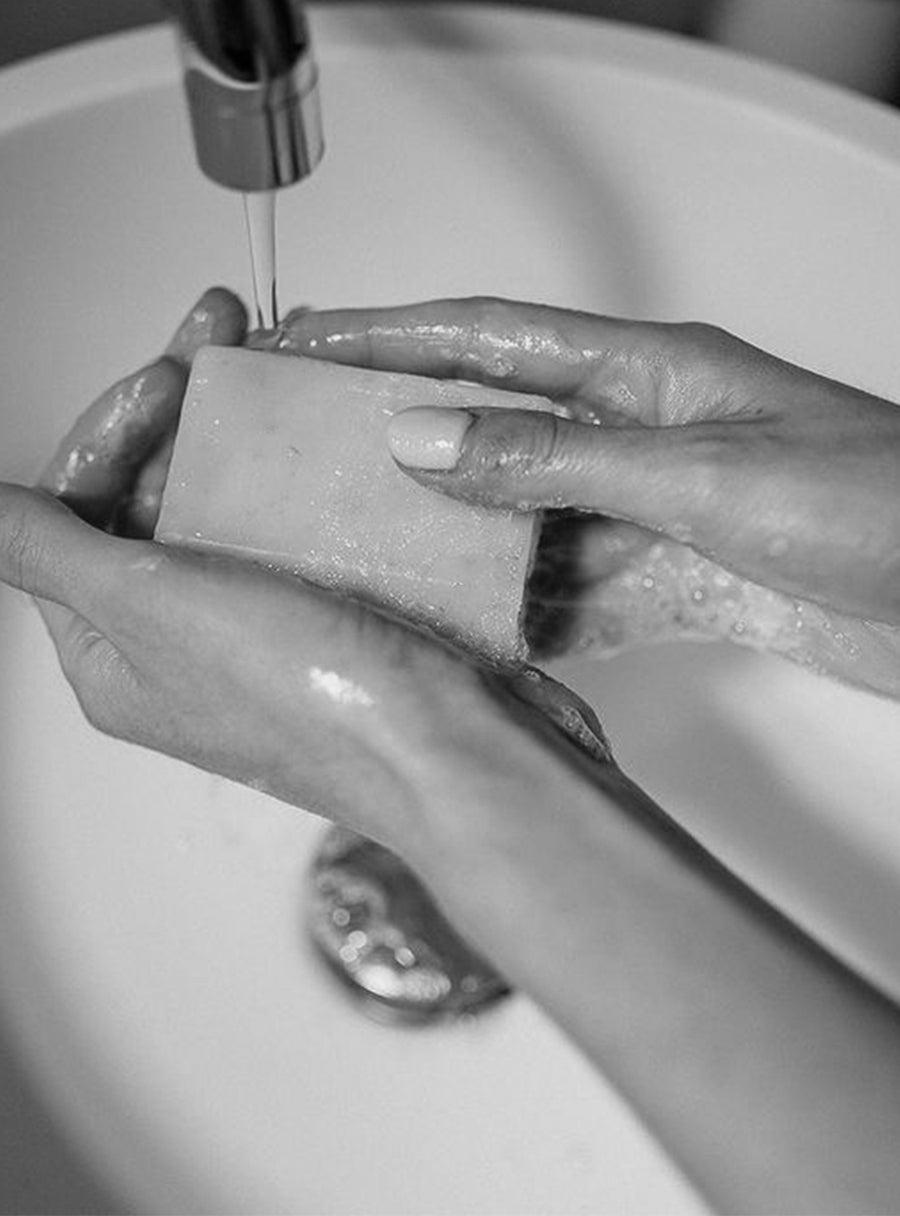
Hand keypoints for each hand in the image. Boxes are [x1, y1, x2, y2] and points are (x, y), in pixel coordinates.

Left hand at [0, 289, 607, 860]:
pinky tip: (324, 430)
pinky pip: (292, 522)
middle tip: (219, 333)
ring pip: (225, 500)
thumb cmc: (309, 700)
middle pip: (149, 494)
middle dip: (179, 410)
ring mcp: (253, 628)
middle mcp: (174, 644)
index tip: (166, 378)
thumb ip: (43, 548)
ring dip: (241, 430)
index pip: (76, 510)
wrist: (449, 750)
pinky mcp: (324, 614)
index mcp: (111, 653)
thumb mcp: (149, 607)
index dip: (113, 431)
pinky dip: (299, 469)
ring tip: (277, 362)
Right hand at [275, 297, 899, 697]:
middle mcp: (636, 437)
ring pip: (519, 524)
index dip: (380, 337)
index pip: (482, 340)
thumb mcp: (699, 476)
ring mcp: (649, 512)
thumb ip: (557, 461)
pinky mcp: (673, 581)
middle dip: (395, 446)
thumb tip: (424, 439)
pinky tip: (467, 636)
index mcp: (643, 374)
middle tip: (302, 463)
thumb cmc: (881, 503)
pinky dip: (518, 618)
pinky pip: (569, 597)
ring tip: (363, 565)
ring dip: (449, 546)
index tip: (297, 343)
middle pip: (489, 432)